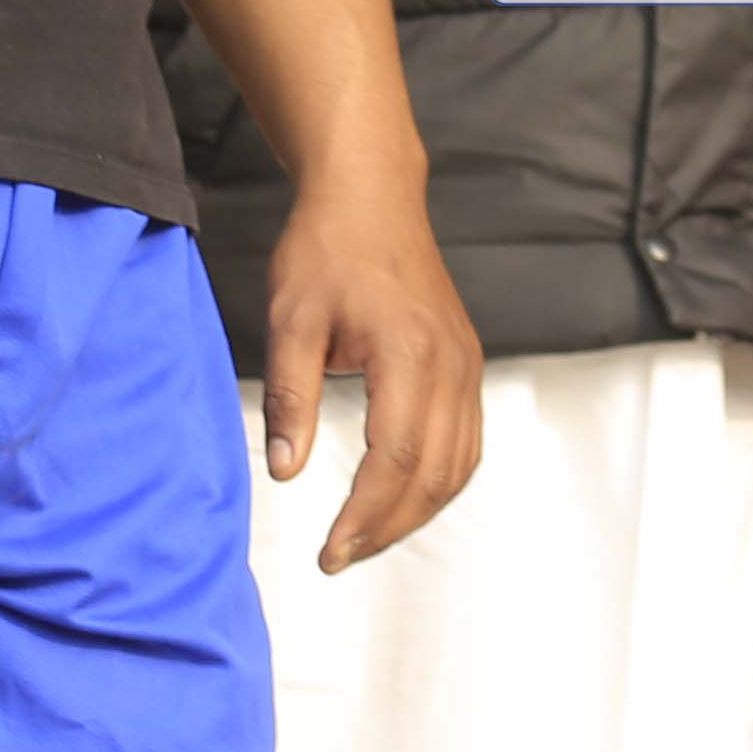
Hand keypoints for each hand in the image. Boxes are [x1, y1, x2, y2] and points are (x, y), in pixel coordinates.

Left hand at [262, 183, 484, 573]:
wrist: (371, 196)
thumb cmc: (329, 248)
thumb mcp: (290, 320)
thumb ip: (292, 398)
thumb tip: (285, 470)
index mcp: (409, 353)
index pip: (393, 459)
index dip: (363, 516)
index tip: (329, 551)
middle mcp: (451, 363)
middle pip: (434, 474)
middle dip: (388, 527)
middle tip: (340, 555)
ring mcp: (466, 363)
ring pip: (458, 464)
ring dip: (417, 512)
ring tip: (367, 536)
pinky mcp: (466, 362)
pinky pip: (467, 440)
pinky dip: (439, 481)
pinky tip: (403, 497)